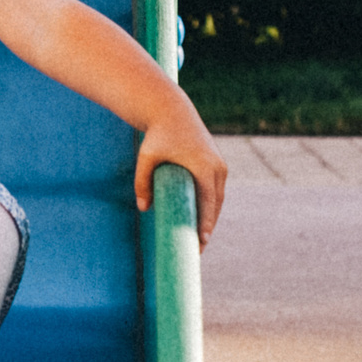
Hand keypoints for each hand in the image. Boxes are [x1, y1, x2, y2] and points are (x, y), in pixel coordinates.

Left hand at [133, 104, 226, 250]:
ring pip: (218, 199)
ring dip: (211, 217)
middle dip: (208, 226)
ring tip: (200, 239)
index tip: (202, 242)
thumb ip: (142, 182)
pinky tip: (202, 219)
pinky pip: (216, 190)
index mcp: (203, 166)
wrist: (172, 112)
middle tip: (198, 249)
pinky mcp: (217, 164)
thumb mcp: (146, 157)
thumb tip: (143, 208)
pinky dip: (211, 205)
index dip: (205, 223)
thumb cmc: (158, 135)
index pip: (208, 202)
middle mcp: (217, 167)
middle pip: (216, 205)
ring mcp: (220, 165)